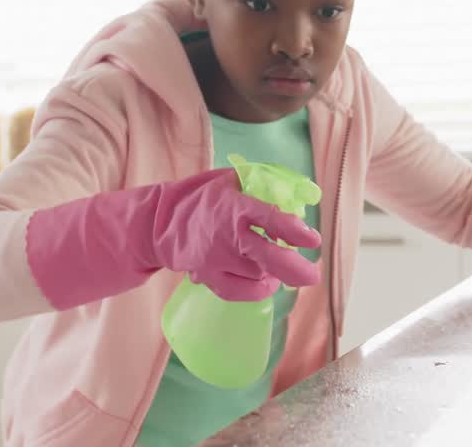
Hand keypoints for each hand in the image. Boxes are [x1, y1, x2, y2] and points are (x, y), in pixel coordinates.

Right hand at [25, 168, 321, 310]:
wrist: (159, 221)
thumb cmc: (203, 195)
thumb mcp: (232, 179)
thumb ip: (264, 184)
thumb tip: (303, 193)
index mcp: (234, 205)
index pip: (268, 217)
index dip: (292, 229)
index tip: (311, 238)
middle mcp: (226, 236)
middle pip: (266, 256)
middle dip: (293, 268)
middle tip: (312, 274)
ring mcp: (216, 260)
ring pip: (258, 275)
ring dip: (275, 273)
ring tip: (283, 267)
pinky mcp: (208, 277)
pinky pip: (239, 292)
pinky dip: (257, 290)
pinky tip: (267, 283)